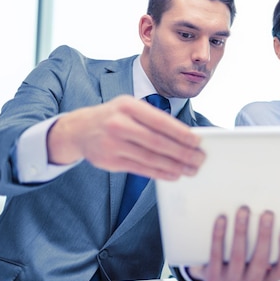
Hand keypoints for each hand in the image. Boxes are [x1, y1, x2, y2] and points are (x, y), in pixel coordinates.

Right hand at [47, 95, 204, 179]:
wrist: (79, 129)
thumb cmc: (114, 116)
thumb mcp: (130, 107)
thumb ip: (154, 119)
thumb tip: (186, 136)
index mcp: (128, 106)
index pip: (160, 121)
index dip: (181, 133)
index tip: (198, 141)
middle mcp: (119, 124)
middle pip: (158, 142)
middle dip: (183, 152)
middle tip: (200, 158)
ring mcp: (113, 144)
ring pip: (151, 158)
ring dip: (175, 166)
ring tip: (191, 169)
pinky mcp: (110, 161)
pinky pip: (141, 169)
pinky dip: (161, 173)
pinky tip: (174, 174)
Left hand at [189, 206, 279, 280]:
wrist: (213, 275)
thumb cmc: (244, 261)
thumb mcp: (261, 261)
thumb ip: (275, 251)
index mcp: (268, 279)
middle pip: (260, 260)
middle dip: (264, 235)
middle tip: (267, 213)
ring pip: (238, 256)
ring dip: (241, 230)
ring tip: (243, 210)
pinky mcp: (213, 278)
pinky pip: (216, 254)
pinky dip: (219, 235)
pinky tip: (221, 219)